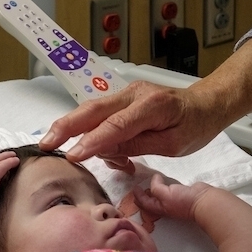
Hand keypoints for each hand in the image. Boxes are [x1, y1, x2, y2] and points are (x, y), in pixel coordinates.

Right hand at [38, 81, 231, 169]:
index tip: (72, 156)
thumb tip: (106, 150)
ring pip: (92, 111)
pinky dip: (93, 132)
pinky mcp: (123, 98)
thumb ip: (138, 145)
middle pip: (92, 110)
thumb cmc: (195, 125)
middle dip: (66, 127)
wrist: (206, 104)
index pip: (115, 125)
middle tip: (46, 145)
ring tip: (84, 158)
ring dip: (80, 134)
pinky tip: (103, 152)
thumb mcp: (173, 144)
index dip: (92, 141)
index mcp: (152, 105)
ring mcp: (126, 93)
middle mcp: (134, 93)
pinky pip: (101, 115)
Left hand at [132, 173, 208, 222]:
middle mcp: (166, 205)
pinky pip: (169, 189)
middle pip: (151, 201)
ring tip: (150, 183)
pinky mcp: (182, 193)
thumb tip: (154, 180)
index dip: (138, 196)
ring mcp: (174, 200)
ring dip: (154, 190)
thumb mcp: (165, 195)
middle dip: (144, 196)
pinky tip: (164, 181)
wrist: (203, 201)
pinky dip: (164, 185)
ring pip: (160, 195)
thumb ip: (156, 188)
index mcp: (160, 208)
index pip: (145, 203)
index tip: (134, 188)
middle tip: (139, 188)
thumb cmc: (184, 201)